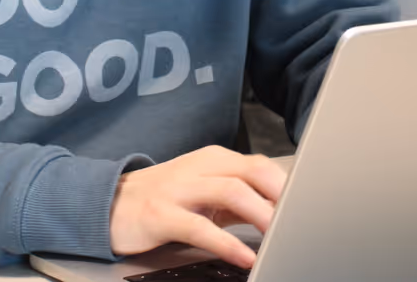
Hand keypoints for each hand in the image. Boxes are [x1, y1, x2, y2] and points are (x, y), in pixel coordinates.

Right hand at [109, 145, 287, 267]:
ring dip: (261, 215)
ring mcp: (180, 189)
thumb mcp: (203, 192)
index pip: (260, 166)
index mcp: (214, 159)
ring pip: (232, 192)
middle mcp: (199, 168)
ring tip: (279, 237)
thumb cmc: (164, 198)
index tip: (307, 208)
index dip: (286, 186)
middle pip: (252, 172)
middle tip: (300, 221)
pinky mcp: (161, 214)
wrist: (109, 203)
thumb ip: (238, 199)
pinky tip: (245, 257)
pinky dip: (227, 243)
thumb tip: (279, 212)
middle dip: (281, 196)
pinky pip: (201, 227)